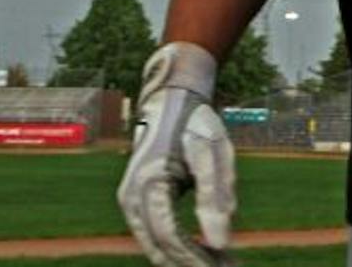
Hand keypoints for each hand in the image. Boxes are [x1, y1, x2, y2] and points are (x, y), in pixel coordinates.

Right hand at [118, 42, 235, 266]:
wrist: (172, 101)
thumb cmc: (196, 122)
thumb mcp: (213, 152)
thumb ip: (215, 197)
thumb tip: (222, 242)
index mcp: (149, 184)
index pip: (170, 237)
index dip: (195, 258)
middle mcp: (131, 197)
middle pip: (160, 247)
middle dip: (191, 263)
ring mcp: (130, 201)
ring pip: (155, 245)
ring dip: (184, 259)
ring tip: (220, 263)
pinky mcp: (136, 203)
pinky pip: (155, 234)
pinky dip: (177, 247)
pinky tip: (204, 251)